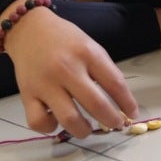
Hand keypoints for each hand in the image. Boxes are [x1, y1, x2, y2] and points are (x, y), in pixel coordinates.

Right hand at [3, 4, 138, 138]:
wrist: (29, 29)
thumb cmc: (65, 40)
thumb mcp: (90, 46)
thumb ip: (104, 70)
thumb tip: (121, 102)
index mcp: (87, 53)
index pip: (115, 83)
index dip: (127, 103)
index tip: (132, 114)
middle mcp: (67, 68)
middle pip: (96, 104)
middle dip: (111, 120)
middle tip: (115, 124)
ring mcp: (45, 83)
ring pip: (69, 119)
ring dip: (83, 130)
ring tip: (87, 128)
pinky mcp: (27, 94)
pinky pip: (39, 122)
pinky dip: (50, 127)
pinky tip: (56, 120)